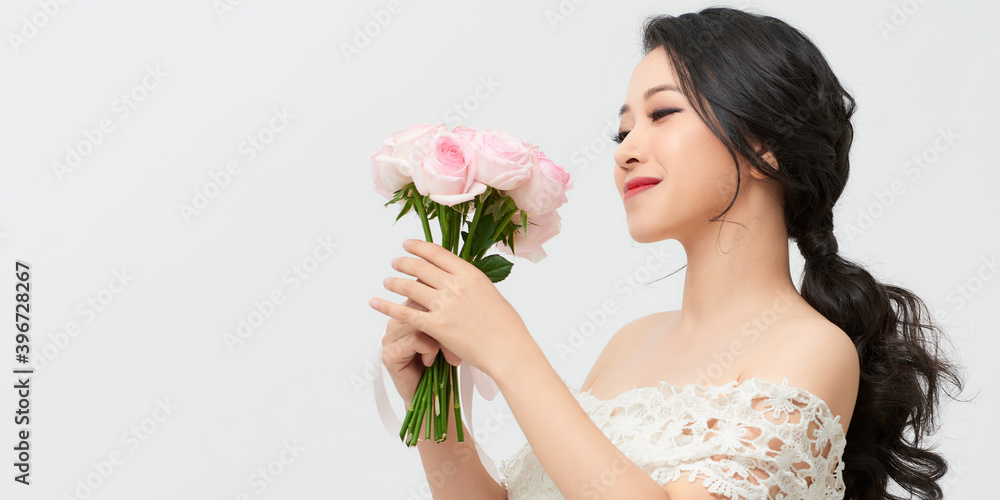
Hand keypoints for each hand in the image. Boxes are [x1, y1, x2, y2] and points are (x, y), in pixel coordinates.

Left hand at [370, 239, 533, 378]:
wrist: (508, 350)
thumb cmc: (507, 326)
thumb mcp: (491, 293)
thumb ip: (471, 284)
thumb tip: (456, 279)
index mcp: (471, 274)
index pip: (437, 253)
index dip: (418, 246)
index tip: (408, 244)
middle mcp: (455, 285)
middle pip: (420, 267)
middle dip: (403, 262)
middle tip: (395, 261)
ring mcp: (444, 306)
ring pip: (409, 288)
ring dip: (394, 283)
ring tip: (387, 281)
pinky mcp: (436, 326)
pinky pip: (405, 314)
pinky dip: (387, 307)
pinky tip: (376, 303)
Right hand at [380, 296, 461, 405]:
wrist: (434, 396)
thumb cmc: (444, 364)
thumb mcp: (449, 334)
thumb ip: (446, 314)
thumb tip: (461, 295)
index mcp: (407, 312)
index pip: (421, 292)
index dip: (441, 302)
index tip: (458, 317)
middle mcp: (396, 322)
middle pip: (419, 306)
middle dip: (442, 323)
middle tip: (457, 342)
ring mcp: (390, 337)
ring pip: (417, 322)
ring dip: (438, 340)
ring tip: (445, 356)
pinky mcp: (389, 353)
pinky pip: (414, 340)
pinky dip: (429, 350)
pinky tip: (430, 361)